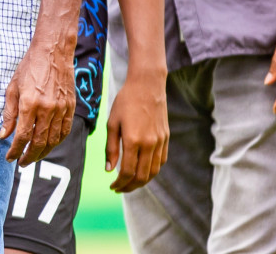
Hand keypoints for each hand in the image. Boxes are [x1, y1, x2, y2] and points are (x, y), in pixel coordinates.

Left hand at [1, 36, 74, 164]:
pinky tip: (49, 145)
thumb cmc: (29, 67)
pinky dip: (57, 142)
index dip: (15, 150)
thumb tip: (4, 135)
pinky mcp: (71, 107)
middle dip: (29, 156)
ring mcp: (61, 109)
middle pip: (39, 143)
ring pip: (53, 140)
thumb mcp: (12, 88)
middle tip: (22, 163)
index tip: (10, 158)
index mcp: (29, 104)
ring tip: (33, 157)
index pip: (22, 136)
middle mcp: (47, 109)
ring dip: (43, 153)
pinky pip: (65, 131)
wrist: (53, 52)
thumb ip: (9, 114)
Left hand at [104, 67, 167, 191]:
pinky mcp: (166, 139)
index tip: (112, 186)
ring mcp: (160, 142)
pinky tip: (142, 171)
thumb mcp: (112, 123)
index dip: (120, 183)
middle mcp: (149, 144)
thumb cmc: (125, 102)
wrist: (147, 86)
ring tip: (130, 183)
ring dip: (142, 182)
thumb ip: (110, 148)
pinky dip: (152, 171)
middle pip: (142, 176)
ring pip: (153, 172)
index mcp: (133, 140)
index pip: (128, 171)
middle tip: (120, 189)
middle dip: (130, 187)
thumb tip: (109, 169)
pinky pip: (161, 162)